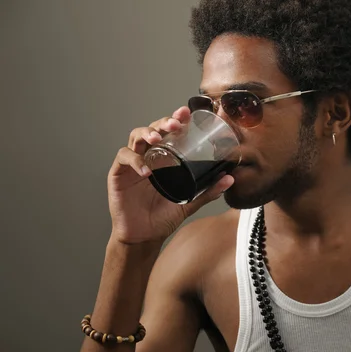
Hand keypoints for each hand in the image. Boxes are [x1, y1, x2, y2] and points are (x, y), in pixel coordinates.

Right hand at [107, 106, 233, 244]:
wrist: (144, 236)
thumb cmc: (163, 217)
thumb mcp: (189, 202)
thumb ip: (207, 191)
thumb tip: (230, 180)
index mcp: (164, 158)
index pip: (169, 132)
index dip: (176, 119)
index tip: (187, 113)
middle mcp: (148, 156)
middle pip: (152, 128)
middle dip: (163, 122)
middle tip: (175, 123)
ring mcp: (132, 164)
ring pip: (135, 137)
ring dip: (147, 133)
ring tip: (158, 138)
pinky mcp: (118, 174)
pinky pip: (124, 159)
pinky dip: (135, 161)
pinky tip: (147, 170)